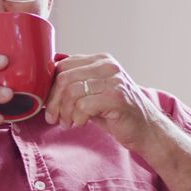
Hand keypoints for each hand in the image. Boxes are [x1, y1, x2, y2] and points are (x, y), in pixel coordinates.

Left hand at [43, 54, 170, 151]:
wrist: (146, 129)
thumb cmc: (116, 113)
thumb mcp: (92, 93)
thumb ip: (74, 85)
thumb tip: (43, 88)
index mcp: (100, 60)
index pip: (63, 65)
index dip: (50, 87)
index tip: (48, 104)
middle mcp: (108, 66)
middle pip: (64, 77)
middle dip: (53, 101)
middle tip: (54, 118)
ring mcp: (114, 81)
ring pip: (71, 91)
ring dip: (64, 112)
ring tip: (68, 123)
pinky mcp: (116, 98)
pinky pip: (83, 106)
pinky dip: (77, 118)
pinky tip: (81, 124)